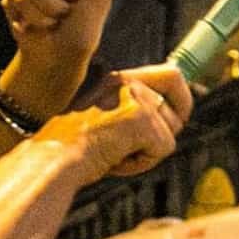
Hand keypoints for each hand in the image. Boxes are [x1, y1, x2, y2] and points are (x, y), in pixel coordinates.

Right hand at [32, 65, 192, 180]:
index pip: (172, 74)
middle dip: (165, 135)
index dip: (184, 98)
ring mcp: (137, 99)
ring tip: (116, 154)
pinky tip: (116, 160)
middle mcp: (130, 83)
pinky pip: (163, 150)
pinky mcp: (142, 120)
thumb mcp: (106, 120)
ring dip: (148, 153)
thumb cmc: (75, 147)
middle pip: (179, 110)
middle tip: (135, 148)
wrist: (55, 157)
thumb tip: (173, 119)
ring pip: (170, 134)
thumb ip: (135, 113)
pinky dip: (143, 163)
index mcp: (120, 80)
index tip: (182, 116)